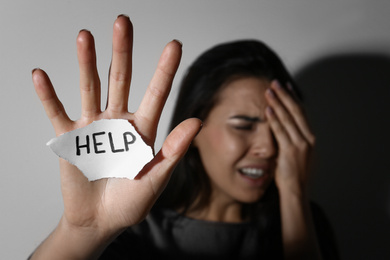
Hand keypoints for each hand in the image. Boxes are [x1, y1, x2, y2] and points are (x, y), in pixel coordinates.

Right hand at [32, 15, 200, 237]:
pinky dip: (49, 96)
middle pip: (121, 80)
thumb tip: (196, 122)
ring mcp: (93, 127)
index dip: (164, 70)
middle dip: (122, 52)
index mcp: (142, 129)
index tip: (174, 44)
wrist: (101, 220)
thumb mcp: (156, 178)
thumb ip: (173, 151)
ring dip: (86, 63)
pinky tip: (41, 76)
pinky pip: (57, 114)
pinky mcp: (70, 139)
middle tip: (123, 22)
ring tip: (85, 37)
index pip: (156, 94)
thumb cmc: (131, 202)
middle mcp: (118, 121)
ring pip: (90, 88)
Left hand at [265, 80, 314, 194]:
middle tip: (275, 83)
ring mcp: (300, 144)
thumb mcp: (297, 154)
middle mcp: (307, 139)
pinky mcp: (290, 151)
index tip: (286, 87)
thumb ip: (291, 140)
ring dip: (278, 103)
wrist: (296, 191)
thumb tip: (281, 129)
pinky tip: (268, 109)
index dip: (293, 98)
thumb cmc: (293, 175)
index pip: (301, 113)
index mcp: (309, 138)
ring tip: (269, 91)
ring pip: (288, 118)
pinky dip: (274, 119)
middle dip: (284, 95)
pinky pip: (281, 131)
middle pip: (295, 111)